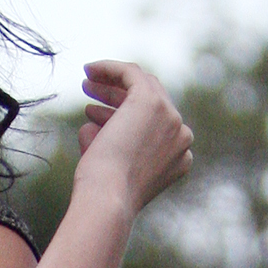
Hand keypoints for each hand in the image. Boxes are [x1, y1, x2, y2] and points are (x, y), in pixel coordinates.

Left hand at [75, 62, 192, 216]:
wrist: (107, 198)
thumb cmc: (102, 192)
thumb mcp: (110, 168)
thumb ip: (107, 146)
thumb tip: (89, 126)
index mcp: (180, 157)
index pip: (155, 123)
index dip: (123, 115)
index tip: (93, 114)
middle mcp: (182, 136)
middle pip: (152, 101)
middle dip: (118, 96)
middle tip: (90, 92)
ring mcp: (170, 117)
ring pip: (141, 86)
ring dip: (112, 83)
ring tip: (85, 84)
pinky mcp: (151, 102)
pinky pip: (131, 74)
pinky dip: (110, 69)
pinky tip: (90, 69)